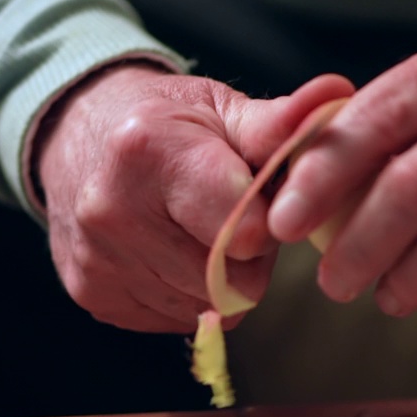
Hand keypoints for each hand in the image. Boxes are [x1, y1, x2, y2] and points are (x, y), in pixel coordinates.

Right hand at [36, 62, 352, 332]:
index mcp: (150, 151)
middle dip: (248, 253)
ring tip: (199, 229)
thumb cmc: (167, 122)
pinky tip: (171, 250)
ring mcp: (97, 259)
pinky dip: (186, 294)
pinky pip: (176, 320)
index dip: (268, 223)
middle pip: (229, 277)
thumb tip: (339, 96)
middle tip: (232, 214)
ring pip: (206, 305)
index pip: (242, 232)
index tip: (262, 201)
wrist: (77, 137)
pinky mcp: (92, 296)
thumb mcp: (222, 110)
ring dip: (220, 278)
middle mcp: (111, 209)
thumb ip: (282, 122)